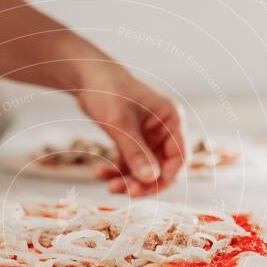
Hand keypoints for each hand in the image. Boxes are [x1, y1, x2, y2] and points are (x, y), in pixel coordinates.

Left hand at [77, 64, 185, 195]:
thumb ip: (136, 152)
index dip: (165, 177)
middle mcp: (164, 129)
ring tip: (109, 185)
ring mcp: (149, 136)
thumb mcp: (120, 124)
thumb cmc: (107, 91)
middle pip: (163, 166)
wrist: (86, 77)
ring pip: (146, 168)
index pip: (179, 157)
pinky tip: (100, 174)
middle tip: (122, 190)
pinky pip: (130, 163)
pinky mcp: (134, 140)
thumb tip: (150, 179)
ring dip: (129, 180)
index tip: (144, 189)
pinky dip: (118, 170)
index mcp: (171, 120)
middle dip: (144, 182)